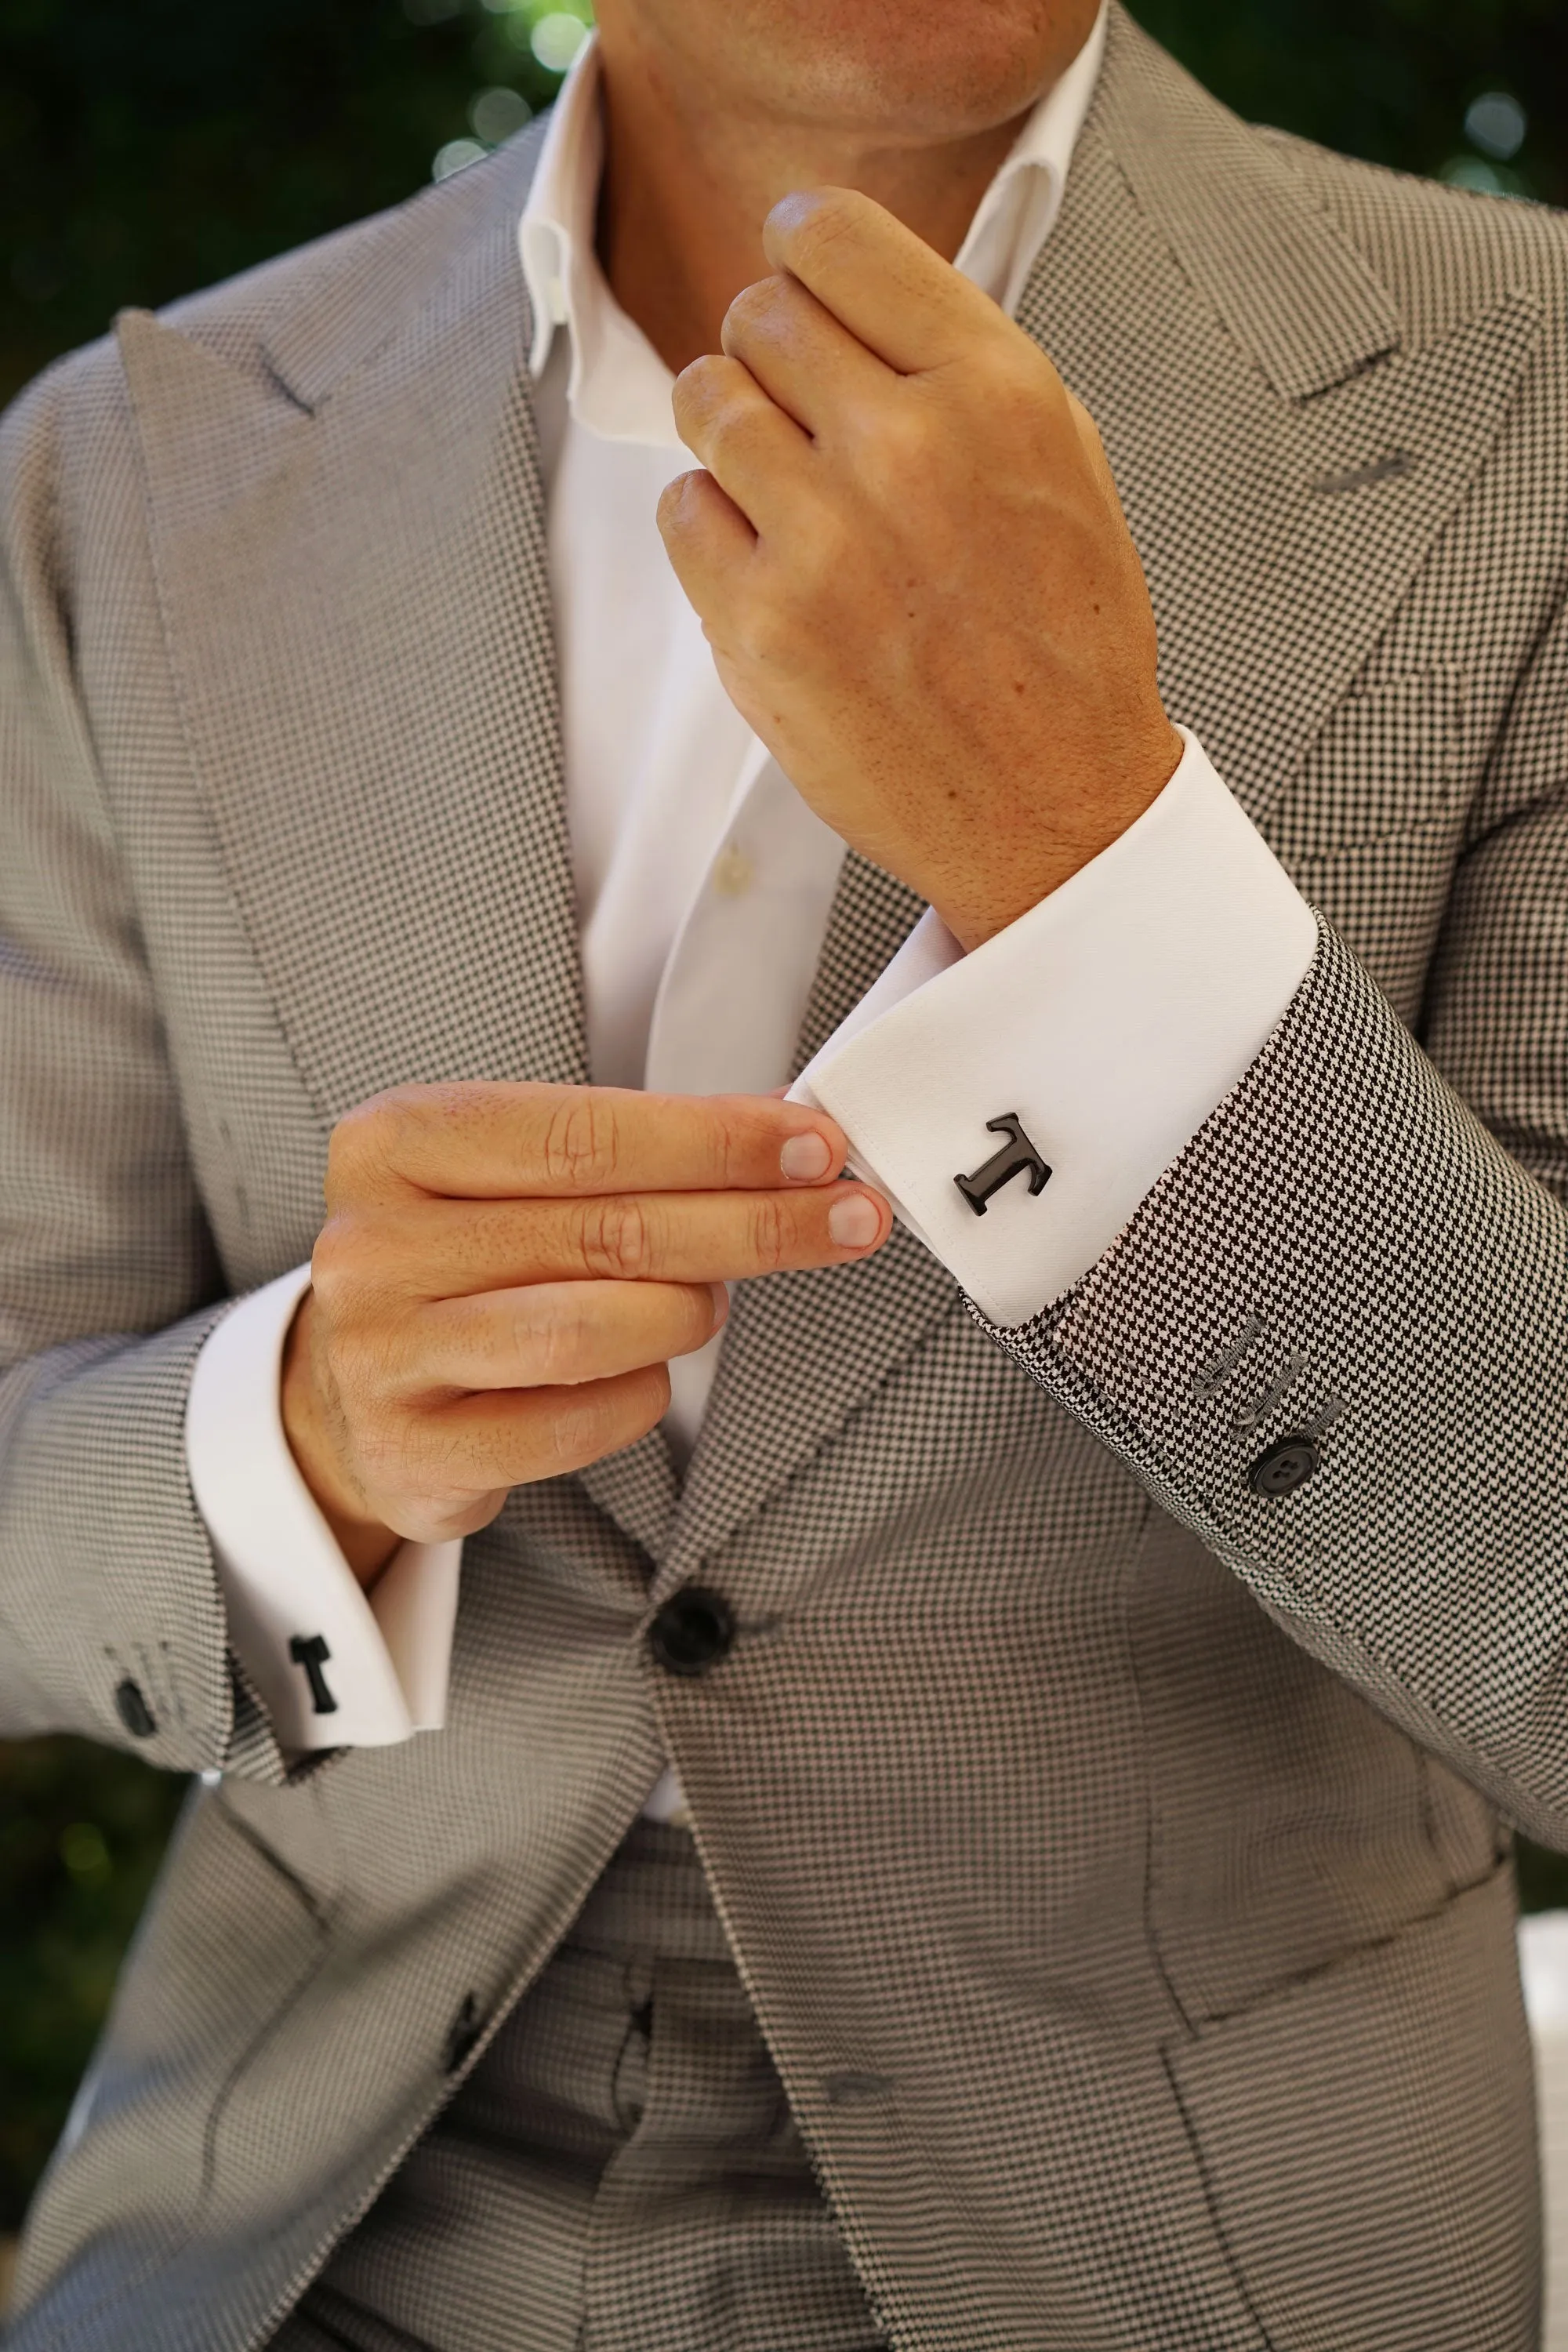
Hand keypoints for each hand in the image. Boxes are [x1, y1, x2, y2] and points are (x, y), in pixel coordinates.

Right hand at [282, 1083, 889, 1585]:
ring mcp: (385, 1353)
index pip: (584, 1133)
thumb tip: (781, 1137)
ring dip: (688, 1311)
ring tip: (710, 1302)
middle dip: (750, 1222)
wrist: (345, 1392)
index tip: (815, 1146)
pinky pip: (576, 1423)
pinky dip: (639, 1396)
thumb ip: (625, 1151)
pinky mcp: (414, 1450)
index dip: (715, 1140)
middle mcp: (376, 1244)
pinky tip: (648, 1375)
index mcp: (396, 1142)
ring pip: (594, 1329)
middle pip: (606, 1229)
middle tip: (846, 1219)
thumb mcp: (507, 1176)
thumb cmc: (456, 1264)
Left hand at [658, 187, 1184, 950]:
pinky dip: (712, 528)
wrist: (1054, 807)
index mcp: (994, 390)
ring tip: (787, 489)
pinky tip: (776, 564)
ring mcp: (822, 540)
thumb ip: (956, 362)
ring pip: (705, 402)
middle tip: (805, 414)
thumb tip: (850, 290)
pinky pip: (680, 510)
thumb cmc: (1062, 642)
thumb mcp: (1060, 461)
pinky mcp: (758, 625)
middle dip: (773, 354)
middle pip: (759, 316)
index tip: (800, 277)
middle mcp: (905, 449)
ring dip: (734, 434)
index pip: (831, 236)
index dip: (800, 249)